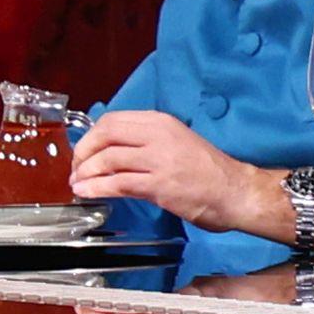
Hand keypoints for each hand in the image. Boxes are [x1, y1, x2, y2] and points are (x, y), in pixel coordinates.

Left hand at [73, 110, 264, 233]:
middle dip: (83, 152)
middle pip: (105, 134)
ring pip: (107, 158)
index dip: (91, 136)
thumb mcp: (178, 142)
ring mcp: (159, 159)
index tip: (84, 151)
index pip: (113, 121)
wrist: (237, 191)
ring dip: (86, 172)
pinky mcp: (159, 185)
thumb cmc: (210, 171)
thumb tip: (115, 151)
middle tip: (76, 168)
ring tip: (77, 184)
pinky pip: (118, 183)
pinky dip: (96, 188)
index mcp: (161, 122)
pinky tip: (87, 192)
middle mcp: (158, 135)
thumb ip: (149, 142)